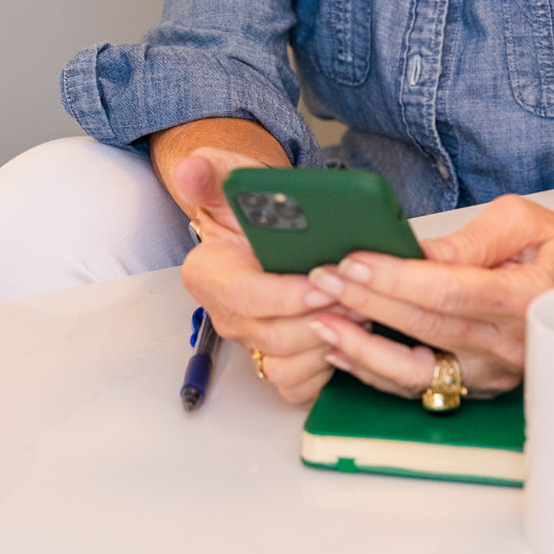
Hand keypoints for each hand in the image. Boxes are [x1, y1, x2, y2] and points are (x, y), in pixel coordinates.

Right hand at [175, 147, 363, 405]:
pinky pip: (298, 384)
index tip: (323, 281)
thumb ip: (209, 172)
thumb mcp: (227, 175)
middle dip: (321, 318)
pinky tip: (351, 337)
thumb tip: (188, 170)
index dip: (286, 295)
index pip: (244, 297)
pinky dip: (326, 367)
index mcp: (209, 274)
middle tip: (360, 294)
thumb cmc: (249, 204)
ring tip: (364, 309)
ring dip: (330, 342)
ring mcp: (251, 342)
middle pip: (271, 336)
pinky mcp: (276, 360)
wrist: (263, 224)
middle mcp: (226, 315)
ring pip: (288, 364)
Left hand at [303, 194, 553, 398]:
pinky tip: (346, 351)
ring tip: (322, 321)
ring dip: (362, 349)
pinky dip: (379, 371)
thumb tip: (416, 251)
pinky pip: (423, 386)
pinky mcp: (480, 386)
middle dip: (365, 301)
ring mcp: (493, 374)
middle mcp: (508, 344)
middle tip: (321, 279)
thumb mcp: (522, 221)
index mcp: (523, 298)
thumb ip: (469, 239)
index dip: (395, 277)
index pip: (446, 290)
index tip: (353, 259)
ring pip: (417, 372)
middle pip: (423, 327)